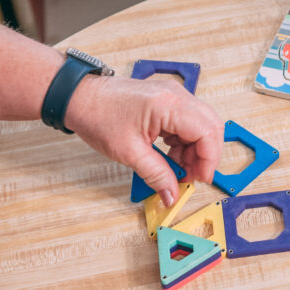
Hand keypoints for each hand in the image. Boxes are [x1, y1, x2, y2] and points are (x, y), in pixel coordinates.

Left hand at [65, 75, 223, 205]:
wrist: (79, 97)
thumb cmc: (98, 115)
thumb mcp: (130, 153)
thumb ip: (156, 175)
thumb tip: (172, 194)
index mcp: (169, 105)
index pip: (208, 133)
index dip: (208, 160)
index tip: (199, 179)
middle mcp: (176, 96)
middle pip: (211, 127)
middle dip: (205, 156)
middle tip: (190, 176)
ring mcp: (173, 96)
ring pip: (201, 126)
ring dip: (194, 150)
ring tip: (176, 168)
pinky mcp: (166, 101)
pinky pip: (188, 123)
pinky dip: (185, 142)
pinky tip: (170, 156)